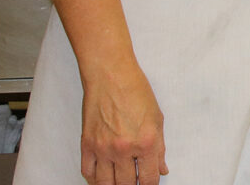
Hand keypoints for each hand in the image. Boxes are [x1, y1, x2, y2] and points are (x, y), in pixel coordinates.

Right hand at [79, 62, 166, 184]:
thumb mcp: (157, 119)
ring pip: (106, 184)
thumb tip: (162, 169)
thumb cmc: (135, 91)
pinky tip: (102, 178)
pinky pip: (88, 173)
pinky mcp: (87, 145)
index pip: (149, 178)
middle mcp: (124, 148)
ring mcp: (103, 148)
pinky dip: (94, 180)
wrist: (111, 76)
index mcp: (146, 142)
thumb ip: (160, 148)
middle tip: (134, 181)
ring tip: (120, 181)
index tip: (150, 183)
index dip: (151, 184)